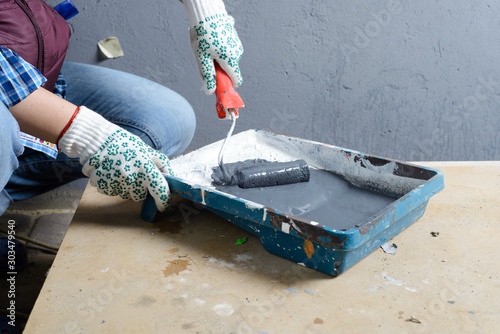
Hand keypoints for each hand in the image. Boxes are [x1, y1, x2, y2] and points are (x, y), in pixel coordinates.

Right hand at [58, 106, 173, 211]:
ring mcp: (116, 181)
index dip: (164, 201)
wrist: (101, 140)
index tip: (163, 206)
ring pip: (124, 195)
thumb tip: (172, 178)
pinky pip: (111, 192)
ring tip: (120, 170)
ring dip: (124, 187)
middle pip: (139, 197)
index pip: (159, 189)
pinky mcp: (103, 184)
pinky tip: (111, 173)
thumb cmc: (128, 145)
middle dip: (138, 189)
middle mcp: (132, 176)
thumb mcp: (148, 151)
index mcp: (146, 166)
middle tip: (134, 174)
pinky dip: (111, 185)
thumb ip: (161, 165)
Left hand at [183, 0, 242, 93]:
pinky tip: (211, 40)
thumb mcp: (202, 58)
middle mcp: (238, 53)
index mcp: (231, 59)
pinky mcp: (234, 38)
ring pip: (228, 59)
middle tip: (205, 59)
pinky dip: (220, 50)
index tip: (217, 84)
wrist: (206, 11)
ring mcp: (237, 44)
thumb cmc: (202, 34)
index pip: (236, 80)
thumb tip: (210, 92)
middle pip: (229, 70)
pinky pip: (228, 50)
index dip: (227, 85)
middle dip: (218, 70)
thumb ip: (208, 76)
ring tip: (207, 46)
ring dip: (218, 59)